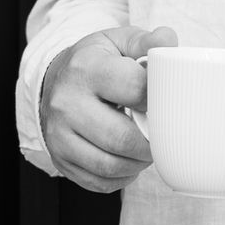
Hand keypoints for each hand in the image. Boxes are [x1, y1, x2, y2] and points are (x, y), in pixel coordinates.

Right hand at [40, 24, 177, 191]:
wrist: (56, 80)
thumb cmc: (96, 61)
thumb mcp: (118, 42)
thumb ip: (147, 42)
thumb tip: (168, 42)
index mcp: (86, 68)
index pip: (134, 89)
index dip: (158, 98)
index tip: (166, 100)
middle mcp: (67, 103)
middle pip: (122, 137)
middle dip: (152, 141)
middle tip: (162, 133)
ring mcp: (59, 135)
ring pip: (110, 166)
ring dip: (138, 162)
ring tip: (147, 147)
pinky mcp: (60, 160)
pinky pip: (99, 182)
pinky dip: (122, 177)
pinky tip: (128, 159)